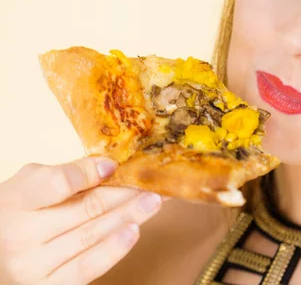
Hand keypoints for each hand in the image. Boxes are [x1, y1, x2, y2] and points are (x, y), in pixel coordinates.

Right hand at [0, 157, 162, 284]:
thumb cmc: (17, 213)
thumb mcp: (31, 185)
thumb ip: (66, 173)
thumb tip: (109, 165)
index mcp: (16, 201)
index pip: (58, 183)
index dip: (89, 174)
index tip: (115, 165)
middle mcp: (20, 235)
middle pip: (85, 209)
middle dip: (124, 194)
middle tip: (152, 184)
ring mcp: (32, 264)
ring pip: (92, 235)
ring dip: (128, 217)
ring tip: (152, 203)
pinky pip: (87, 267)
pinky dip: (113, 249)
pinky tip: (133, 232)